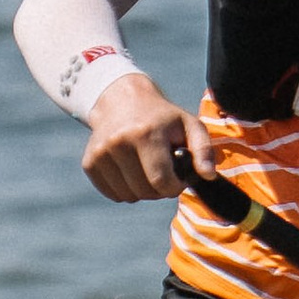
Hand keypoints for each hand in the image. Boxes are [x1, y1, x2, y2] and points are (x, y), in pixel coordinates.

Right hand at [82, 74, 203, 202]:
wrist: (122, 101)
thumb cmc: (163, 118)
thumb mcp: (189, 125)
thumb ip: (203, 150)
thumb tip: (208, 175)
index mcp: (145, 133)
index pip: (161, 181)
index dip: (175, 186)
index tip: (178, 178)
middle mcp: (118, 142)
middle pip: (145, 191)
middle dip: (160, 189)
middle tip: (164, 171)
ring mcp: (100, 153)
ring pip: (128, 196)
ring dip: (142, 190)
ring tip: (147, 169)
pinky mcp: (89, 162)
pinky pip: (112, 194)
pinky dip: (125, 189)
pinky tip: (131, 171)